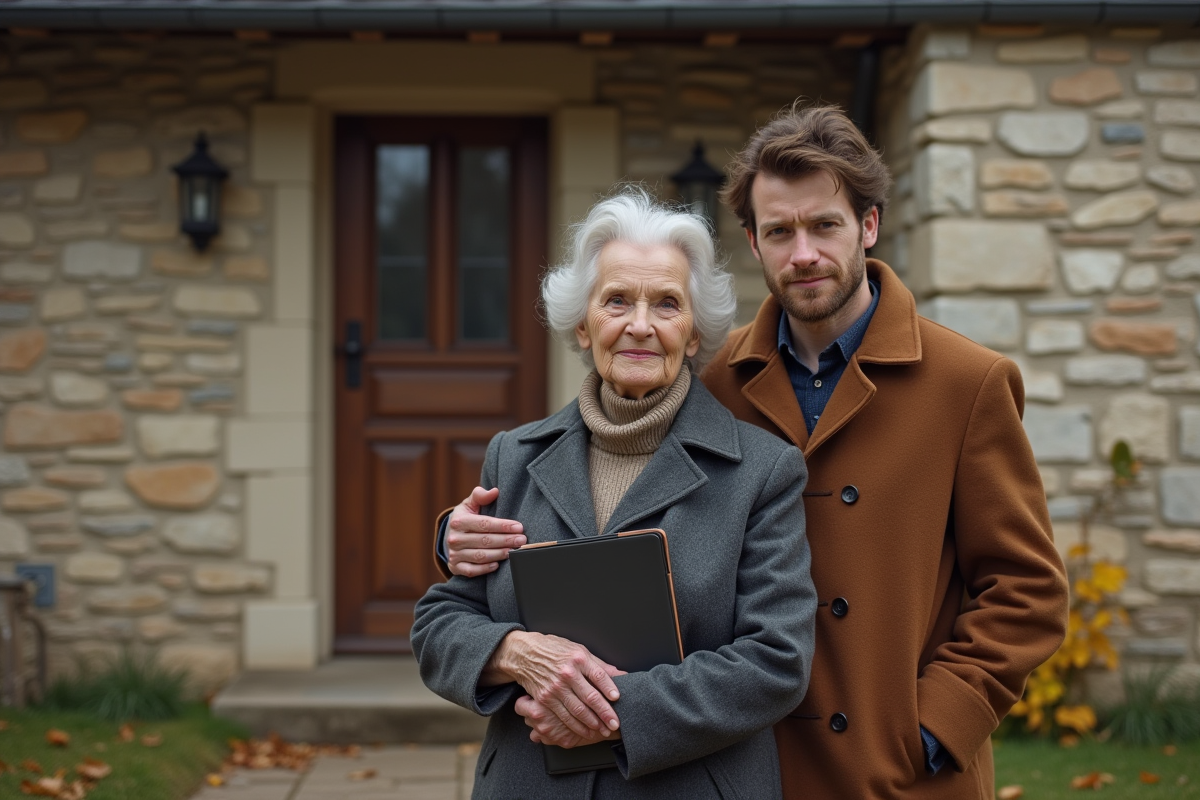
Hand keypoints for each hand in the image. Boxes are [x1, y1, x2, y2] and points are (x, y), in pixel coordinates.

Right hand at [446, 486, 525, 576]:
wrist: (449, 537)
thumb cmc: (465, 518)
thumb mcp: (469, 505)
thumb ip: (480, 496)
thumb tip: (495, 491)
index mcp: (458, 521)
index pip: (484, 524)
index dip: (503, 526)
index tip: (519, 527)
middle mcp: (455, 538)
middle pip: (484, 541)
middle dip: (506, 540)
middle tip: (522, 540)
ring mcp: (454, 554)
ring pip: (480, 556)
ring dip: (499, 554)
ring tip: (514, 551)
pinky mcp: (455, 567)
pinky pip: (471, 571)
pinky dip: (485, 569)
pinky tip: (497, 564)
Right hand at [490, 631, 624, 737]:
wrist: (525, 654)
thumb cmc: (554, 650)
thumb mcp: (579, 650)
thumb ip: (599, 665)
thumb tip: (621, 675)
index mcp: (578, 658)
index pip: (598, 676)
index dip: (609, 688)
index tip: (618, 698)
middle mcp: (567, 673)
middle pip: (590, 696)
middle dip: (605, 713)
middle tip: (615, 723)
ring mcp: (555, 687)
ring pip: (578, 710)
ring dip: (593, 723)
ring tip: (603, 730)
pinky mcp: (545, 698)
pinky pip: (563, 716)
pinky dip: (576, 726)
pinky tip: (585, 731)